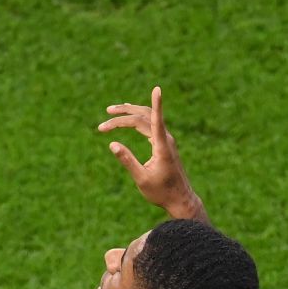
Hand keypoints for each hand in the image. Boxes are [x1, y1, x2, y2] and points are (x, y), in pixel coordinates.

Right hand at [98, 86, 201, 219]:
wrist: (180, 199)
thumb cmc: (161, 193)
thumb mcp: (141, 179)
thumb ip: (127, 161)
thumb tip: (112, 144)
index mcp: (162, 146)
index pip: (156, 120)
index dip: (157, 104)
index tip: (158, 89)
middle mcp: (165, 139)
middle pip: (145, 116)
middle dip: (125, 112)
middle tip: (107, 112)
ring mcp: (166, 140)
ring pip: (148, 118)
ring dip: (130, 112)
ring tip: (111, 112)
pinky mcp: (165, 143)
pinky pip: (150, 124)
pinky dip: (137, 119)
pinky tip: (128, 120)